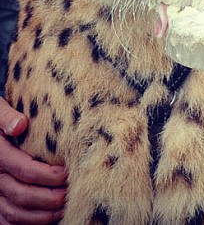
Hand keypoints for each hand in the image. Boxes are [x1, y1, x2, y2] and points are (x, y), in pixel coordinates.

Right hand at [0, 97, 65, 223]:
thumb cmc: (1, 117)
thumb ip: (7, 116)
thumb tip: (20, 125)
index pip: (25, 170)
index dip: (48, 175)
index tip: (67, 172)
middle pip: (22, 195)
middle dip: (49, 197)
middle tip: (71, 193)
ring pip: (15, 212)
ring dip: (41, 215)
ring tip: (65, 207)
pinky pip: (8, 220)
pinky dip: (28, 223)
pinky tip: (49, 217)